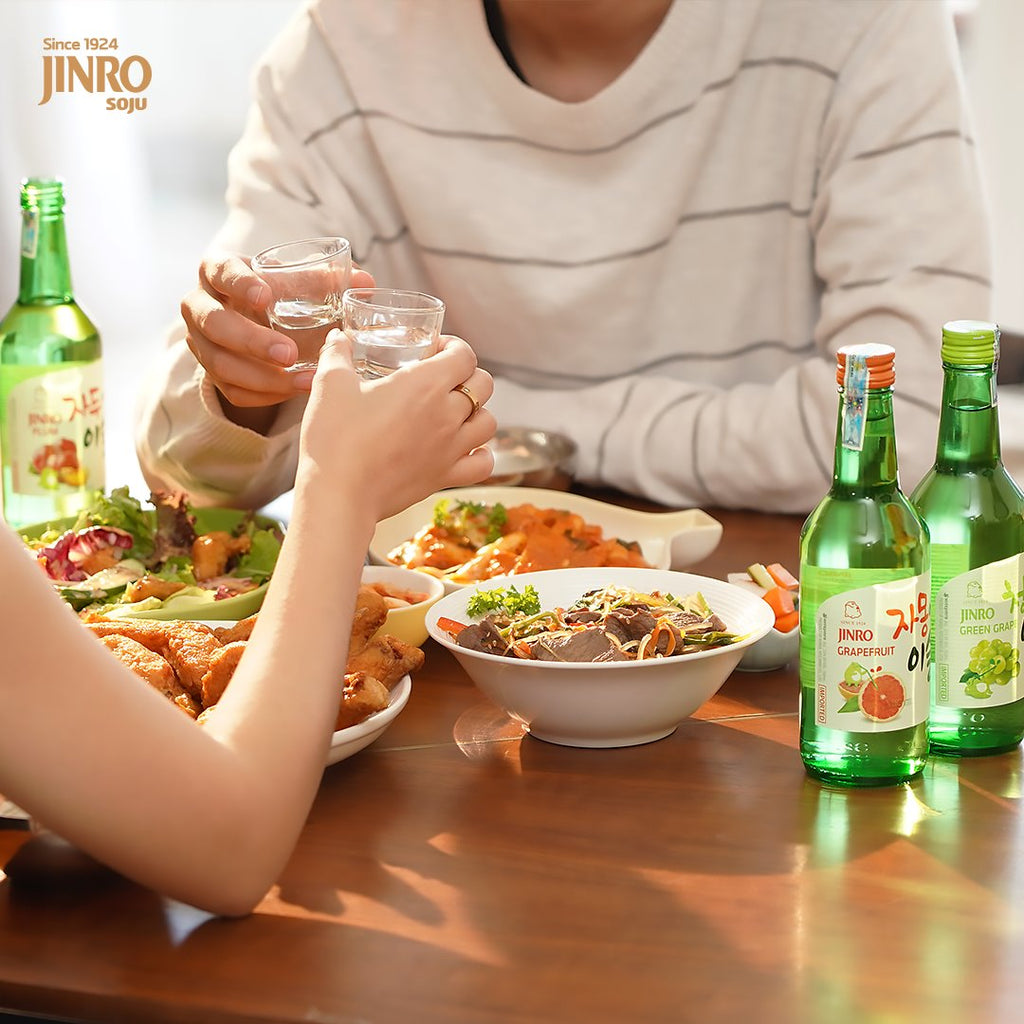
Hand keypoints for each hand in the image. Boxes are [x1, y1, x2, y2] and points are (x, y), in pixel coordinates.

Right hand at [180, 252, 374, 421]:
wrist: (261, 322)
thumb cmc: (282, 291)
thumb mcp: (299, 279)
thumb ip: (329, 279)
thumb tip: (366, 282)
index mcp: (218, 271)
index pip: (220, 271)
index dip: (239, 284)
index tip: (265, 296)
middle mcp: (200, 305)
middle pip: (214, 324)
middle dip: (252, 341)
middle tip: (290, 353)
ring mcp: (200, 342)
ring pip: (219, 364)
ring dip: (262, 377)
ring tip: (303, 380)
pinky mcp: (212, 375)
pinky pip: (232, 392)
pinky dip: (265, 396)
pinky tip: (295, 392)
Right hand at [298, 332, 495, 521]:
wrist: (338, 494)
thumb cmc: (335, 438)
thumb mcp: (330, 386)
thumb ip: (337, 356)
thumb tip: (337, 339)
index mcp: (425, 385)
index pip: (465, 355)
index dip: (454, 347)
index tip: (436, 350)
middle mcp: (447, 415)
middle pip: (484, 385)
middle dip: (468, 375)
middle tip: (443, 379)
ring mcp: (451, 449)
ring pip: (489, 423)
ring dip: (477, 413)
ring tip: (454, 412)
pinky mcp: (445, 477)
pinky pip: (483, 464)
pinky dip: (480, 454)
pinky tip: (463, 449)